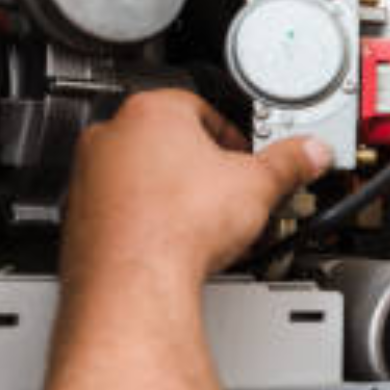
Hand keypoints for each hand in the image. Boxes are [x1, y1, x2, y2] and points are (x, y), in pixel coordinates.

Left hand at [60, 90, 329, 291]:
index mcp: (152, 111)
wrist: (134, 281)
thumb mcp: (258, 185)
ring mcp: (90, 175)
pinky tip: (173, 238)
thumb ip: (288, 163)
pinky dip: (147, 217)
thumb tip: (309, 153)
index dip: (234, 136)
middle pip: (170, 140)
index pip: (203, 107)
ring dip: (174, 190)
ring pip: (142, 173)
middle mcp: (111, 137)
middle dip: (203, 165)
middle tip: (230, 189)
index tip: (248, 158)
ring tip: (204, 218)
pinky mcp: (81, 215)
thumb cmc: (177, 227)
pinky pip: (122, 206)